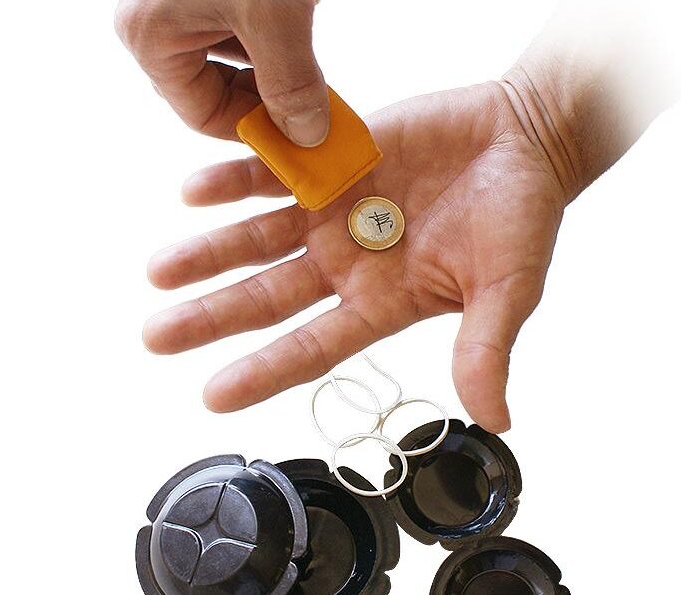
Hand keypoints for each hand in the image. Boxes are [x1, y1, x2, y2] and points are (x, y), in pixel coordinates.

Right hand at [115, 0, 329, 145]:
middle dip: (267, 102)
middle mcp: (158, 22)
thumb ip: (290, 81)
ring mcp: (180, 1)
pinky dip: (272, 41)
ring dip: (274, 72)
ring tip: (314, 80)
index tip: (301, 141)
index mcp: (152, 37)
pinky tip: (299, 41)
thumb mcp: (271, 15)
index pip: (204, 115)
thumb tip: (307, 137)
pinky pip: (238, 27)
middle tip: (314, 112)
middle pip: (216, 90)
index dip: (255, 131)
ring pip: (233, 59)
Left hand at [143, 81, 573, 432]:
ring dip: (209, 251)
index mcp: (383, 301)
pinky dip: (235, 180)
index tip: (213, 396)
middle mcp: (348, 262)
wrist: (524, 139)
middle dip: (212, 316)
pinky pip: (273, 173)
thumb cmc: (523, 216)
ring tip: (160, 270)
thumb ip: (485, 349)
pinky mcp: (334, 161)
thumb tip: (496, 420)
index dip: (264, 372)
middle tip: (156, 336)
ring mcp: (335, 212)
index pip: (313, 346)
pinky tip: (194, 189)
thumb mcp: (508, 289)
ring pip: (257, 237)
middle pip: (268, 297)